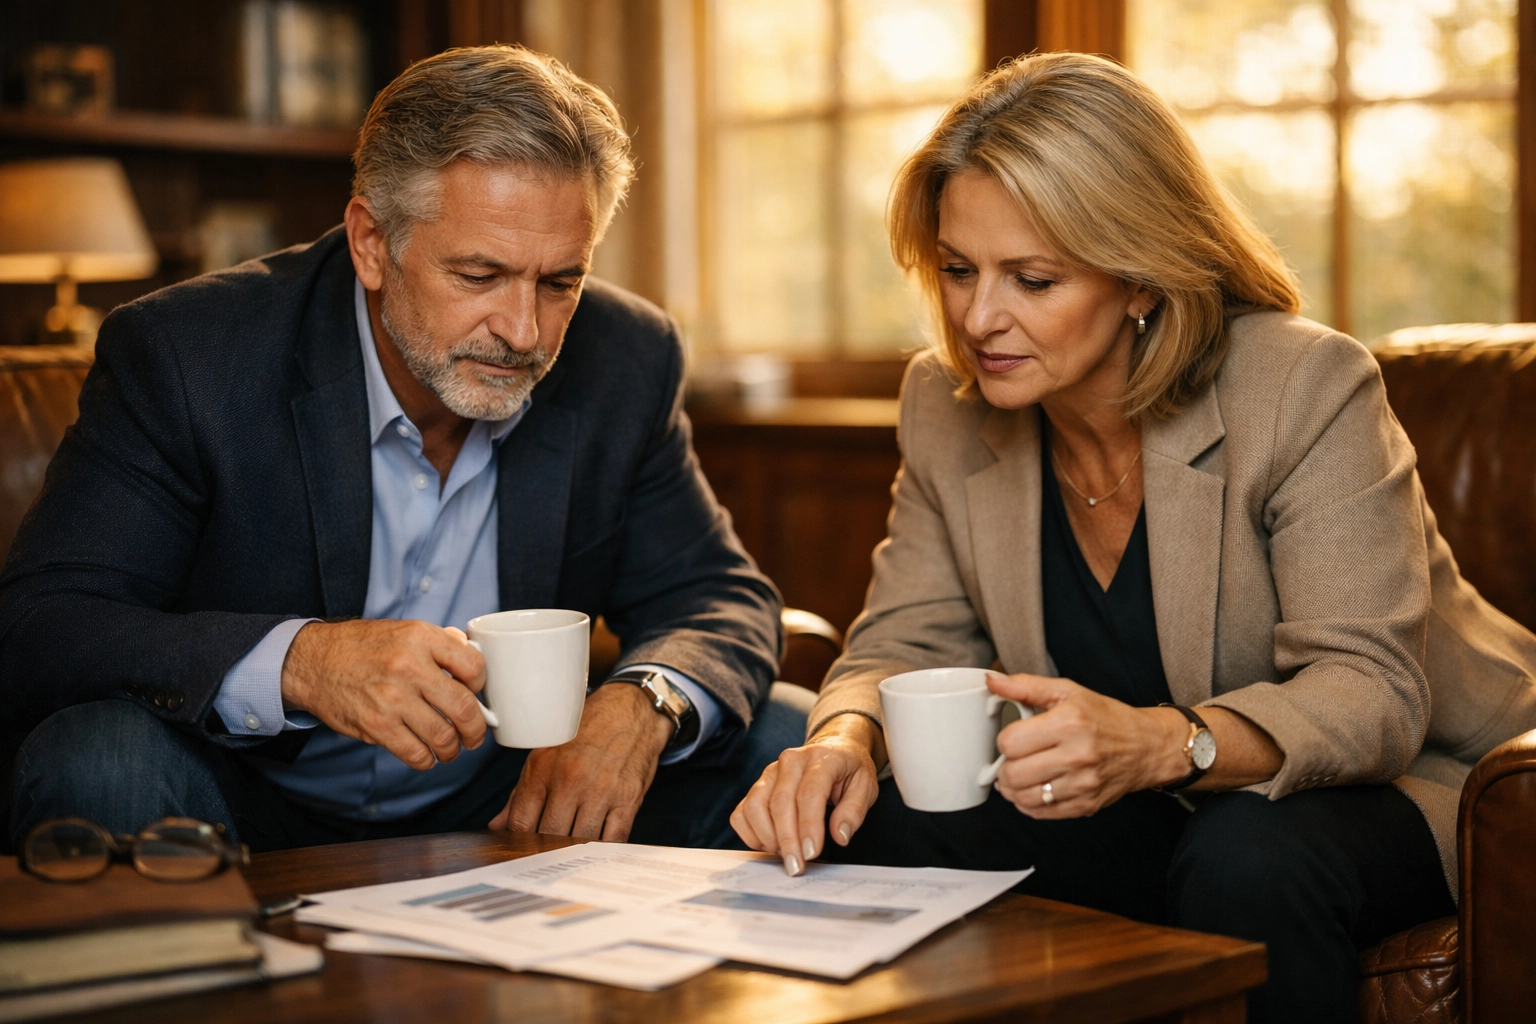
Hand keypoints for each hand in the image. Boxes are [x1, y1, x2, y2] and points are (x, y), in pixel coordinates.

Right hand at [280, 619, 487, 769]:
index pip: (473, 666)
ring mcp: (392, 698)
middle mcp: (409, 667)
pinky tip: (426, 755)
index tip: (476, 694)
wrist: (313, 662)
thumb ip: (440, 642)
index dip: (481, 685)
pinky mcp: (376, 725)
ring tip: (450, 749)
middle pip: (464, 707)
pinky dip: (426, 760)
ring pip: (443, 736)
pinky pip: (415, 753)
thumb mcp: (404, 630)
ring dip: (452, 750)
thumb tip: (472, 656)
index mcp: (421, 638)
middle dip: (476, 729)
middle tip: (474, 735)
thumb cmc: (362, 646)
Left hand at [489, 682, 671, 840]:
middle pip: (549, 835)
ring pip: (580, 842)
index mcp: (544, 768)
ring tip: (571, 852)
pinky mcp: (628, 799)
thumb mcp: (546, 753)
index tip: (522, 849)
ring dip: (575, 851)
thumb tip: (498, 826)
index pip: (520, 822)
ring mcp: (601, 791)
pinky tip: (597, 848)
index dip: (518, 842)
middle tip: (547, 853)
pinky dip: (603, 850)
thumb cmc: (586, 731)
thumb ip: (521, 793)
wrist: (630, 711)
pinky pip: (613, 839)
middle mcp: (571, 779)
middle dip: (546, 849)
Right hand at [730, 714, 882, 874]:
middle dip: (787, 840)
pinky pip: (742, 812)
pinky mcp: (757, 786)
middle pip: (779, 803)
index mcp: (820, 758)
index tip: (811, 853)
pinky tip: (771, 844)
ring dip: (768, 838)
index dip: (808, 826)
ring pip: (755, 807)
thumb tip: (840, 836)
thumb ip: (854, 811)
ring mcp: (769, 773)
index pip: (809, 793)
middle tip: (797, 866)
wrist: (833, 748)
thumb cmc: (848, 770)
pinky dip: (751, 834)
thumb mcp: (866, 787)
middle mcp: (790, 761)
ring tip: (787, 853)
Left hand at [987, 673, 1186, 818]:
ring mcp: (1082, 784)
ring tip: (1020, 775)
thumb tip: (992, 681)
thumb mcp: (1067, 692)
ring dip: (1013, 789)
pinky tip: (1035, 788)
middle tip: (1012, 759)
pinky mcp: (1086, 805)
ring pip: (1023, 798)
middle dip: (1004, 767)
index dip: (1005, 740)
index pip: (1010, 742)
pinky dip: (1029, 804)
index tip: (1014, 737)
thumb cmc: (1105, 717)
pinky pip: (1041, 814)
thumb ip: (1025, 686)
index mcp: (1069, 723)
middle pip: (1013, 774)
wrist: (1146, 746)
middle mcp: (1077, 756)